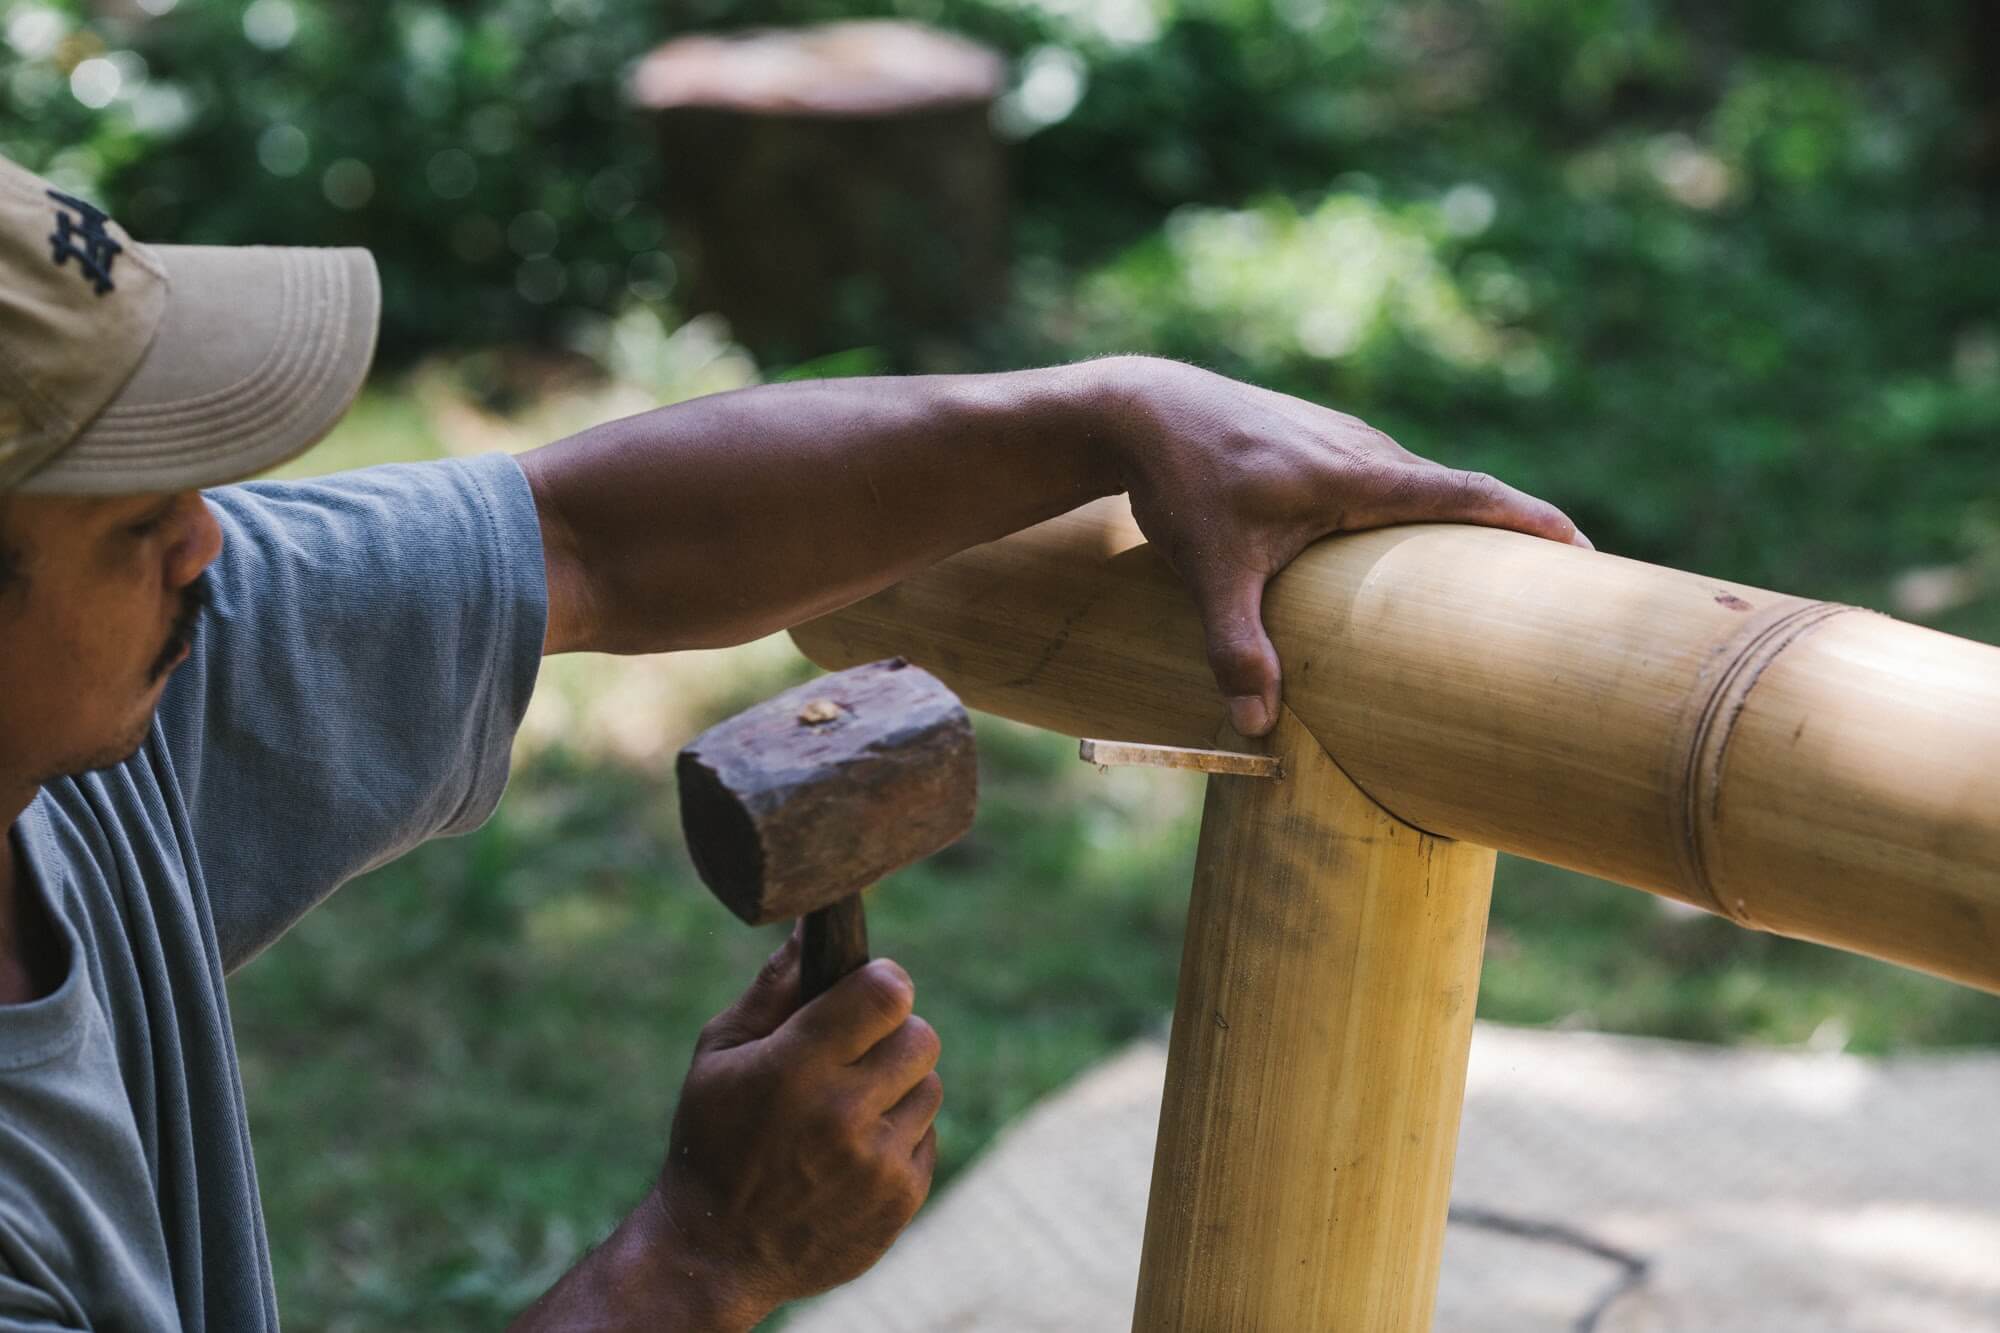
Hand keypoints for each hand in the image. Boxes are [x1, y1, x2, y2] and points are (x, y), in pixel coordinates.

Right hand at [658, 931, 941, 1322]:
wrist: (716, 1252)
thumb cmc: (712, 1138)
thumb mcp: (719, 1055)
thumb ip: (772, 989)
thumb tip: (810, 926)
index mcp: (796, 1067)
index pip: (887, 992)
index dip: (883, 983)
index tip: (867, 992)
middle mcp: (844, 1114)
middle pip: (920, 1035)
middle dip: (892, 1033)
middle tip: (857, 1051)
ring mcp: (878, 1163)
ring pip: (931, 1086)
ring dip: (899, 1086)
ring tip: (851, 1105)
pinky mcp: (901, 1200)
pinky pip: (929, 1137)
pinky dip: (900, 1135)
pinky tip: (855, 1149)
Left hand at [1100, 357, 1589, 736]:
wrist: (1142, 410)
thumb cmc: (1182, 483)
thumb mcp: (1211, 570)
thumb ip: (1235, 648)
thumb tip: (1257, 728)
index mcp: (1360, 474)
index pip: (1469, 494)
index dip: (1531, 522)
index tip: (1586, 552)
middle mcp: (1367, 449)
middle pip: (1461, 495)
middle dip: (1515, 536)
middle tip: (1569, 588)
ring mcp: (1348, 440)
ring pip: (1426, 488)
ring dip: (1467, 526)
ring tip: (1508, 580)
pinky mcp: (1326, 442)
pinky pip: (1395, 481)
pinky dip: (1423, 514)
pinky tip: (1420, 554)